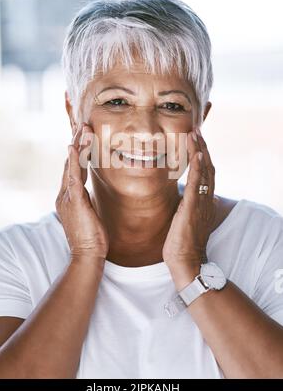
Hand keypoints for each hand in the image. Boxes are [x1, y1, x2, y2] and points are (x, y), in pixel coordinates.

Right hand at [55, 123, 108, 262]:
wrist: (87, 255)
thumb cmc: (92, 237)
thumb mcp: (89, 213)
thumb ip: (87, 200)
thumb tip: (90, 193)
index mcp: (69, 196)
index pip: (74, 168)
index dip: (79, 150)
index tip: (85, 135)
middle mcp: (64, 194)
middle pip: (70, 162)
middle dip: (77, 142)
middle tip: (84, 123)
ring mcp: (67, 197)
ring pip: (71, 165)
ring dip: (78, 145)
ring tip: (84, 128)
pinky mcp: (73, 202)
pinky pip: (73, 177)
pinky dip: (73, 160)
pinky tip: (74, 147)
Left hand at [162, 128, 217, 288]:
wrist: (185, 261)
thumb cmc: (182, 242)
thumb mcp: (188, 219)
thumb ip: (192, 205)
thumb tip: (195, 197)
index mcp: (204, 200)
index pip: (205, 172)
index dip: (201, 154)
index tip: (195, 138)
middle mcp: (206, 199)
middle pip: (207, 166)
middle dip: (202, 146)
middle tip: (196, 128)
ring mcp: (201, 203)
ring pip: (205, 171)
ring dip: (200, 150)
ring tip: (195, 133)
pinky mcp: (193, 208)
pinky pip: (198, 184)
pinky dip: (199, 168)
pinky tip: (197, 154)